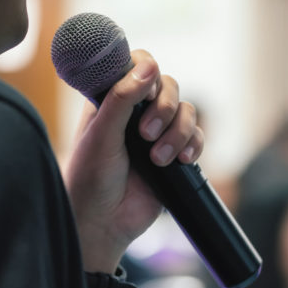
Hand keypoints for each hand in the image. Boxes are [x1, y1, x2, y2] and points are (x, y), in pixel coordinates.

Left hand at [64, 50, 203, 273]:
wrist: (104, 222)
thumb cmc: (90, 178)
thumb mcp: (102, 133)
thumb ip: (122, 97)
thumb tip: (148, 66)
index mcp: (112, 98)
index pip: (138, 65)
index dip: (147, 73)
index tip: (143, 94)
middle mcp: (137, 111)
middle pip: (168, 85)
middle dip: (163, 109)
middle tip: (145, 134)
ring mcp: (158, 132)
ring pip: (186, 111)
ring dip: (177, 133)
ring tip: (157, 159)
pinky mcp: (175, 154)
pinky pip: (197, 137)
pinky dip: (192, 146)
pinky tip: (179, 162)